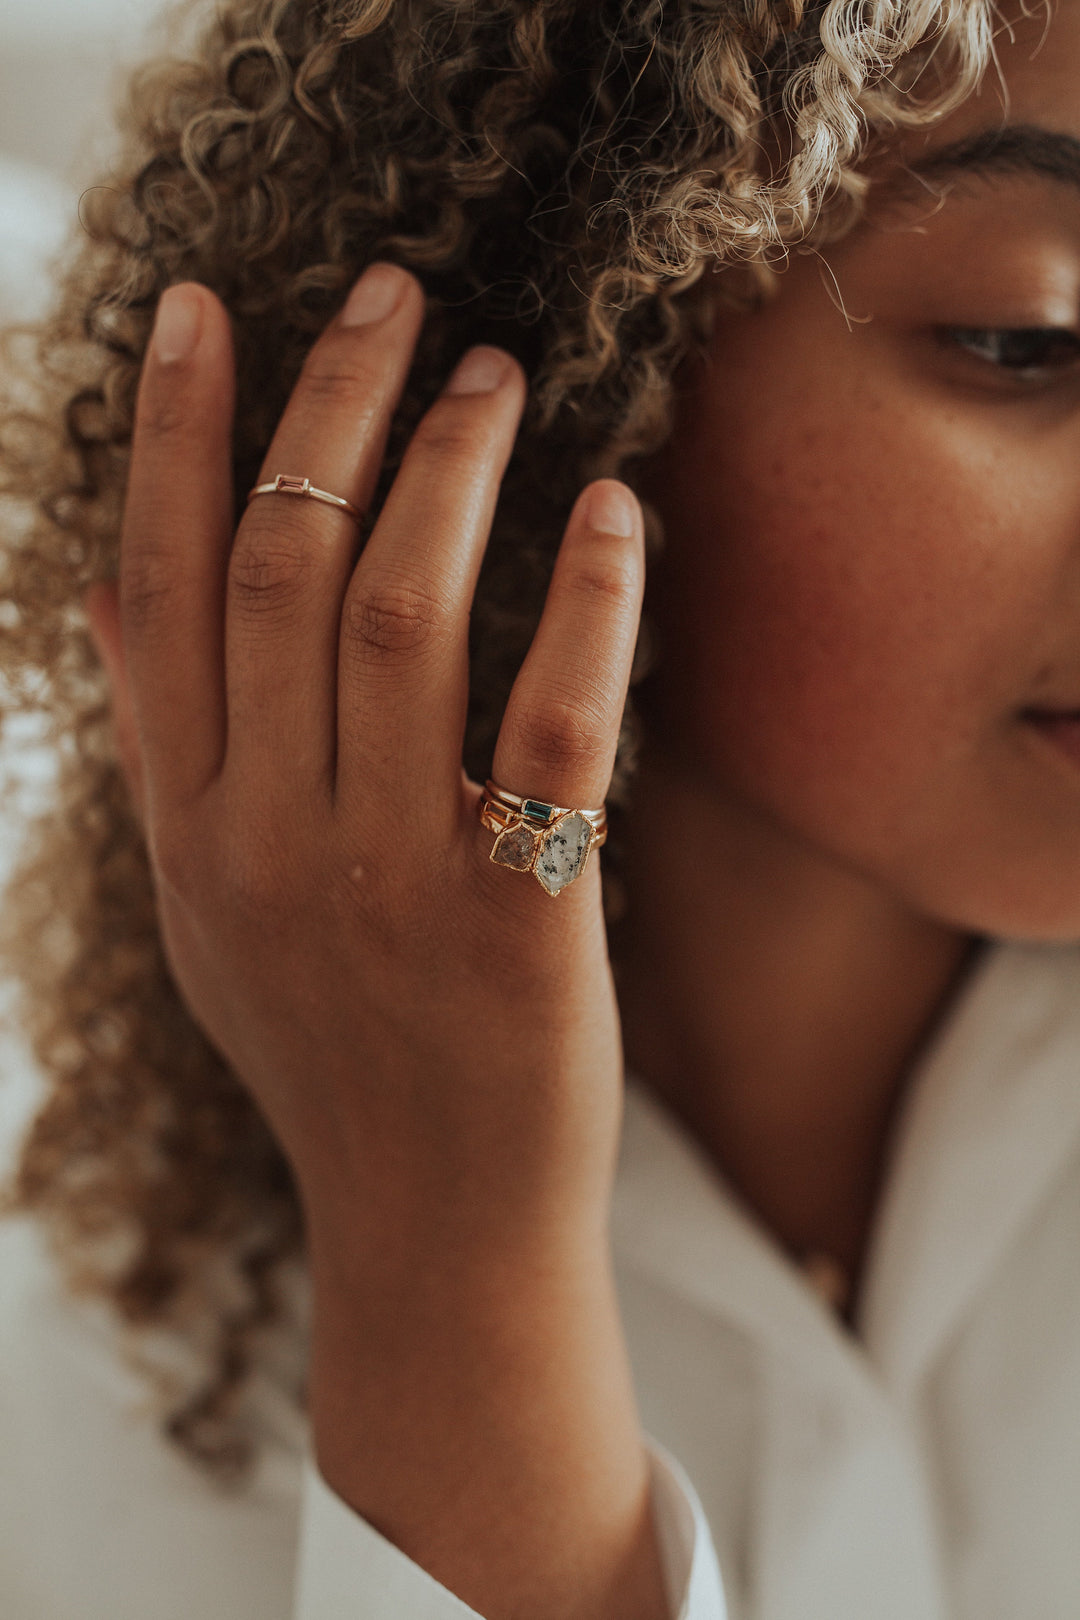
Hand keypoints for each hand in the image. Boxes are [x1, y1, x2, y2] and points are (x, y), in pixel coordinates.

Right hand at [85, 264, 665, 1618]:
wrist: (432, 1225)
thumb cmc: (329, 1052)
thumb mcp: (201, 908)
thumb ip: (160, 749)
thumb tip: (110, 590)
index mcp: (189, 826)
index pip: (160, 588)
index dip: (175, 433)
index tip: (200, 308)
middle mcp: (267, 839)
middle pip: (284, 566)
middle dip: (333, 406)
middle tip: (396, 297)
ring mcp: (388, 881)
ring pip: (404, 617)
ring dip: (449, 469)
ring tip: (495, 376)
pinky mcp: (519, 923)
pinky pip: (554, 728)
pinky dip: (586, 606)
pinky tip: (614, 513)